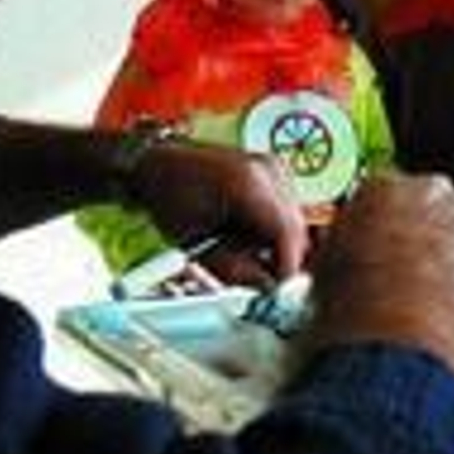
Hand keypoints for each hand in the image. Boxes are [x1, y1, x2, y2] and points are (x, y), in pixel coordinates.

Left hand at [127, 139, 308, 279]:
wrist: (158, 164)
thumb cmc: (167, 196)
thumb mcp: (196, 244)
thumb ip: (236, 270)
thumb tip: (267, 287)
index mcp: (247, 185)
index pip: (286, 233)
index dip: (287, 266)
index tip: (279, 289)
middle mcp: (267, 170)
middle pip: (295, 227)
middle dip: (281, 256)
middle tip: (259, 277)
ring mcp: (273, 167)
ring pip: (294, 220)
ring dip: (276, 242)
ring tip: (239, 245)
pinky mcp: (273, 170)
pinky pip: (286, 209)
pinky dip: (272, 227)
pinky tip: (245, 229)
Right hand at [302, 175, 453, 392]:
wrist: (393, 310)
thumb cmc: (359, 290)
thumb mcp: (330, 263)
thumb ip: (345, 250)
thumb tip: (337, 270)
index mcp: (381, 187)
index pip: (391, 197)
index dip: (393, 226)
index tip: (392, 247)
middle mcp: (426, 188)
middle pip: (435, 205)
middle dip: (432, 232)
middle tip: (422, 269)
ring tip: (446, 287)